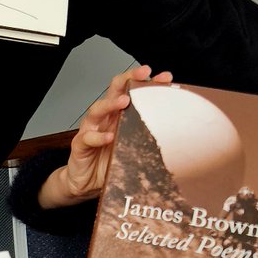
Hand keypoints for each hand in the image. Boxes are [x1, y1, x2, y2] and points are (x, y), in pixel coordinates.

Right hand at [39, 66, 172, 207]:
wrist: (87, 183)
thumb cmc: (111, 162)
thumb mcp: (134, 147)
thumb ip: (147, 136)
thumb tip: (177, 132)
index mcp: (119, 115)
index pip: (131, 92)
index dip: (147, 83)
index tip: (165, 77)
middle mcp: (105, 118)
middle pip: (114, 91)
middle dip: (127, 79)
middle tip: (142, 74)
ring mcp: (91, 130)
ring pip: (97, 110)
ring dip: (111, 104)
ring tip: (124, 102)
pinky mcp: (80, 145)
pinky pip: (87, 138)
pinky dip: (98, 137)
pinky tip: (108, 137)